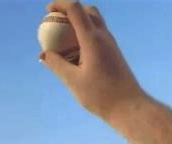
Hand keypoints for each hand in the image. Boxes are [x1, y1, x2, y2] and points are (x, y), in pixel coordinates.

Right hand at [40, 0, 144, 118]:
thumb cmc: (100, 95)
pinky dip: (83, 35)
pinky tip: (73, 53)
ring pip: (93, 22)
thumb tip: (43, 54)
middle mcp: (103, 37)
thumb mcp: (72, 81)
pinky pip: (96, 35)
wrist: (128, 106)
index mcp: (92, 40)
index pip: (75, 10)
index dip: (60, 4)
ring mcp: (110, 44)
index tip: (47, 10)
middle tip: (54, 21)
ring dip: (77, 22)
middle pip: (87, 11)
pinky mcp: (112, 52)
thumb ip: (56, 64)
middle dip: (70, 10)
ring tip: (61, 39)